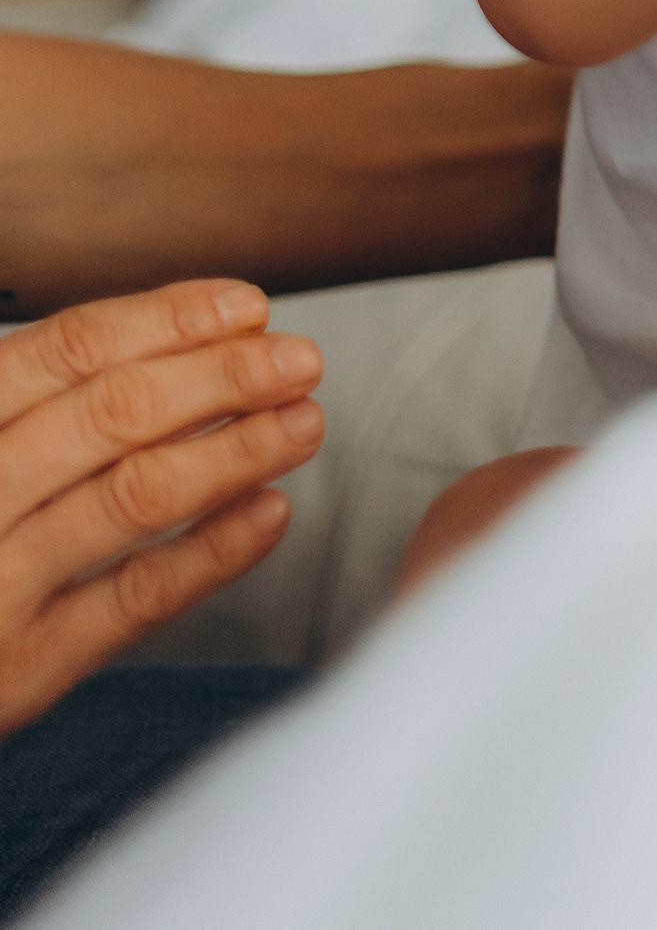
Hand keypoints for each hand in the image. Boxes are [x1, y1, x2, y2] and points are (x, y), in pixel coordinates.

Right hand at [0, 280, 323, 735]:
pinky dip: (211, 553)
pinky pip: (131, 601)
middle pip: (113, 412)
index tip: (249, 307)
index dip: (170, 320)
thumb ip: (35, 405)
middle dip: (223, 377)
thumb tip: (173, 339)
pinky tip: (269, 515)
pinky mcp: (15, 673)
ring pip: (133, 496)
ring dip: (235, 451)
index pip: (69, 349)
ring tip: (302, 425)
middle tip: (301, 361)